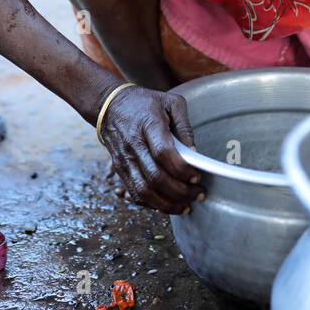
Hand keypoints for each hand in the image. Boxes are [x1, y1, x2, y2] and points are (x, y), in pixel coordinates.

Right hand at [98, 85, 203, 214]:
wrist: (109, 106)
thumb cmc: (144, 103)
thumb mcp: (171, 103)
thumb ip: (184, 126)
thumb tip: (193, 153)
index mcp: (148, 125)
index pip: (163, 153)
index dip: (182, 169)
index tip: (198, 176)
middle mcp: (134, 145)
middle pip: (155, 177)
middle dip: (180, 191)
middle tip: (199, 194)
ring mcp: (124, 160)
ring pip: (144, 191)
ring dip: (167, 204)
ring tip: (186, 206)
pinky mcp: (120, 169)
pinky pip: (135, 193)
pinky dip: (152, 204)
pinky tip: (168, 204)